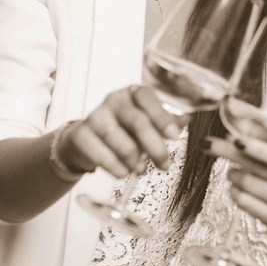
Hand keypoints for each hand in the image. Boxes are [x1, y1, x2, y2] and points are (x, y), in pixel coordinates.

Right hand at [59, 85, 183, 177]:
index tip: (173, 136)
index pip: (148, 97)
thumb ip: (167, 121)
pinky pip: (101, 154)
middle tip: (164, 164)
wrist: (85, 140)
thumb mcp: (147, 122)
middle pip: (137, 121)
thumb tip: (185, 120)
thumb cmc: (123, 129)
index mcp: (133, 93)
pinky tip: (123, 172)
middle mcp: (114, 99)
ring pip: (119, 139)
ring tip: (140, 169)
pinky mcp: (80, 134)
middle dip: (154, 146)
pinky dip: (116, 167)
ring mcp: (95, 115)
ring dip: (134, 159)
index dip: (161, 116)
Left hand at [205, 136, 266, 262]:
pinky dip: (234, 191)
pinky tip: (238, 188)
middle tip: (209, 143)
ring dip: (232, 174)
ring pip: (245, 183)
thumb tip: (240, 126)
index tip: (235, 139)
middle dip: (228, 151)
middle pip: (255, 166)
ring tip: (234, 172)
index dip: (257, 148)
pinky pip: (243, 201)